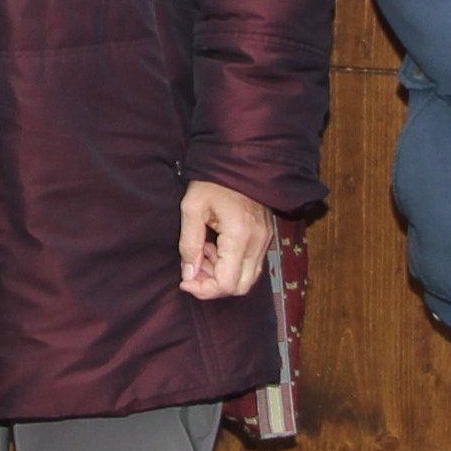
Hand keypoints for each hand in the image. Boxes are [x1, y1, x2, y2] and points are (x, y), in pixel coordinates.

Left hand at [177, 181, 277, 300]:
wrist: (239, 160)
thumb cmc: (213, 180)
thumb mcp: (192, 207)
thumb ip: (189, 243)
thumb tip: (188, 274)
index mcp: (240, 235)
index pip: (227, 283)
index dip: (204, 290)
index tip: (185, 281)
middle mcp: (258, 242)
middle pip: (240, 287)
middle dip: (214, 286)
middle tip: (193, 270)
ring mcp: (265, 240)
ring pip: (247, 278)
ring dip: (222, 275)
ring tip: (202, 253)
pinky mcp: (265, 237)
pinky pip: (251, 265)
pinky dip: (231, 265)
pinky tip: (214, 247)